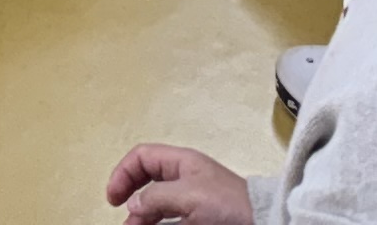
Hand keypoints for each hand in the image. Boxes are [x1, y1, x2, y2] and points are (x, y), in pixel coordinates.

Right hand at [106, 146, 256, 224]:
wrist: (263, 221)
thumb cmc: (226, 203)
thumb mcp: (188, 196)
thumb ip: (157, 197)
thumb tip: (133, 203)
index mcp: (181, 162)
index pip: (142, 158)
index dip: (123, 173)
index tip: (112, 199)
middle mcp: (184, 178)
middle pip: (147, 183)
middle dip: (132, 200)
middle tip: (125, 222)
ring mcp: (193, 200)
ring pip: (158, 206)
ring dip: (144, 218)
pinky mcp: (201, 219)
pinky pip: (172, 220)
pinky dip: (159, 224)